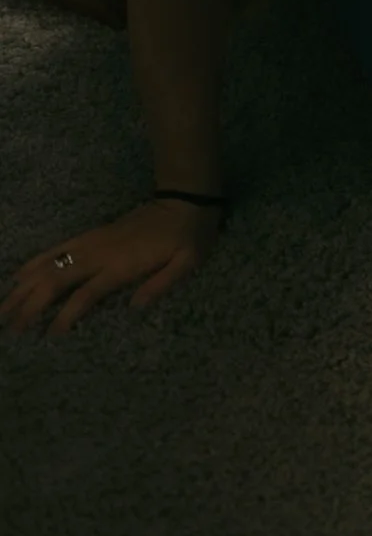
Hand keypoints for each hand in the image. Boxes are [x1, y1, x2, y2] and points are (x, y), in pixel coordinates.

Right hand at [6, 199, 221, 335]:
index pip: (86, 293)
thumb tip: (135, 308)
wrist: (184, 199)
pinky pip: (56, 248)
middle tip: (11, 328)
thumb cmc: (189, 235)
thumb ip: (162, 284)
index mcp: (122, 265)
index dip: (66, 315)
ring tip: (4, 307)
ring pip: (50, 264)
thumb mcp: (188, 261)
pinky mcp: (91, 234)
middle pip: (57, 280)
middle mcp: (101, 254)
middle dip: (31, 304)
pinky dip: (34, 263)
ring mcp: (92, 242)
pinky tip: (17, 275)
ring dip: (25, 286)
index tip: (50, 335)